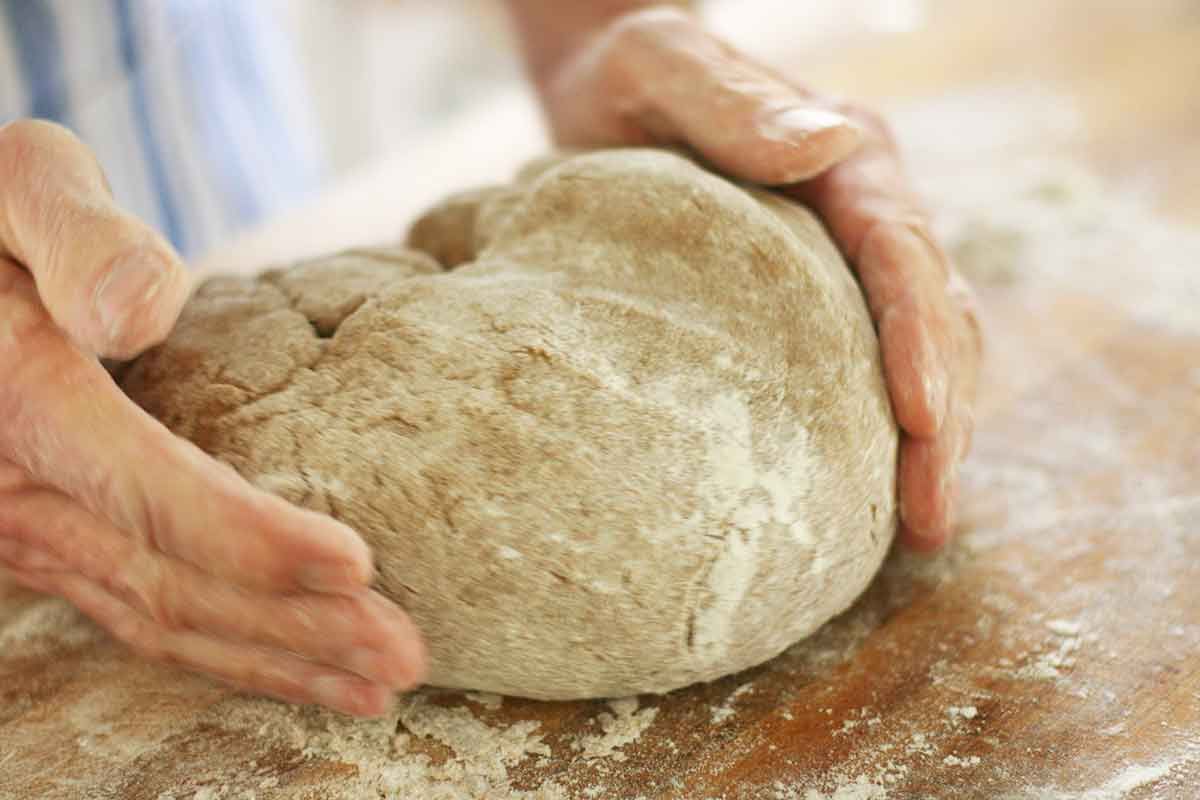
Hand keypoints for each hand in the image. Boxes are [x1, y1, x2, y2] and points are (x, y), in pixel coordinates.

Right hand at [0, 120, 425, 714]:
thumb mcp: (18, 186)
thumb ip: (76, 236)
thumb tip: (137, 312)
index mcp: (26, 406)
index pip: (149, 495)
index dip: (253, 541)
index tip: (358, 565)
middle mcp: (25, 493)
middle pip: (173, 584)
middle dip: (296, 628)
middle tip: (404, 658)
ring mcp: (36, 532)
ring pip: (162, 620)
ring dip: (277, 659)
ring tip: (376, 689)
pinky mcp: (61, 542)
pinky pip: (144, 613)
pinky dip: (229, 649)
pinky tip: (300, 667)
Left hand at [534, 7, 980, 549]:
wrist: (609, 85)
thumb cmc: (630, 71)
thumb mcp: (665, 66)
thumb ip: (737, 103)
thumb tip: (826, 142)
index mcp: (847, 163)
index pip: (901, 255)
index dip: (920, 340)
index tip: (923, 423)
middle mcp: (864, 212)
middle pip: (933, 319)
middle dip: (943, 419)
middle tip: (930, 518)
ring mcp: (845, 261)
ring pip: (921, 352)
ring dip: (930, 438)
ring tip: (921, 528)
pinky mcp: (815, 298)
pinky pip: (865, 364)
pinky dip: (880, 429)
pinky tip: (868, 496)